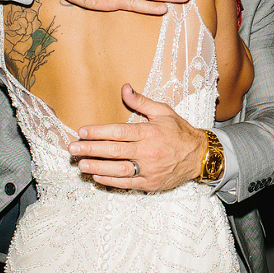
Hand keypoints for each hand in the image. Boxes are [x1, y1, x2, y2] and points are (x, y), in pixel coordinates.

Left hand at [69, 84, 207, 190]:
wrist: (200, 156)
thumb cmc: (180, 132)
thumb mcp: (163, 112)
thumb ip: (141, 102)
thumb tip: (125, 88)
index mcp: (149, 132)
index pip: (119, 132)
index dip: (99, 132)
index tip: (82, 131)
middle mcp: (148, 151)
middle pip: (114, 151)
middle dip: (91, 150)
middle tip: (73, 149)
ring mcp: (149, 169)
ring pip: (118, 170)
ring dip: (97, 167)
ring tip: (81, 165)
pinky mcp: (150, 183)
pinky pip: (127, 184)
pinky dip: (111, 181)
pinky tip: (97, 177)